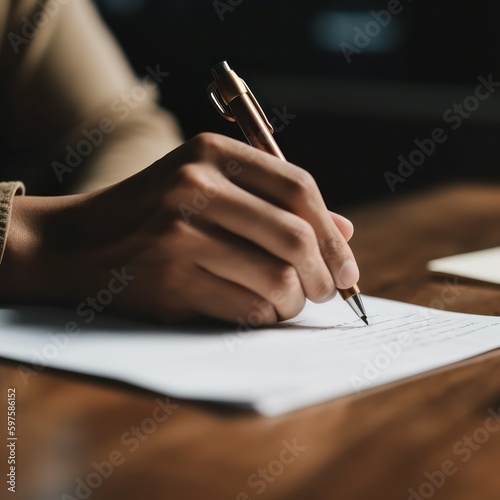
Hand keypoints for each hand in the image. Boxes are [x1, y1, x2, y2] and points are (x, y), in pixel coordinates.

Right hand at [1, 133, 358, 324]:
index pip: (299, 187)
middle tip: (329, 292)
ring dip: (295, 300)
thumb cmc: (154, 216)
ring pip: (277, 278)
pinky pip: (248, 306)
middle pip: (296, 236)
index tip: (347, 267)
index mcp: (212, 152)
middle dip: (325, 275)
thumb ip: (276, 205)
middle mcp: (196, 184)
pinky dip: (266, 315)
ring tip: (290, 302)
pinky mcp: (171, 277)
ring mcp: (180, 231)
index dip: (333, 234)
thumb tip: (346, 232)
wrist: (78, 243)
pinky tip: (260, 311)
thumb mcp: (209, 190)